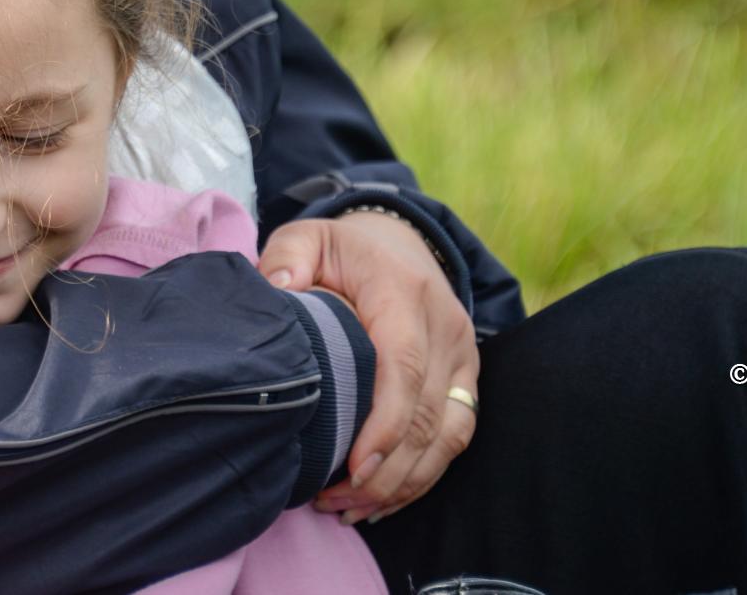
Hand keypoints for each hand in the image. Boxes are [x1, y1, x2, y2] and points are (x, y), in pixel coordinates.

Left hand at [257, 210, 478, 524]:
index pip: (403, 364)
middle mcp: (445, 326)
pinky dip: (422, 475)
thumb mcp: (308, 237)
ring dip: (403, 482)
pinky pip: (455, 437)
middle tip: (331, 502)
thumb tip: (280, 290)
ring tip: (350, 509)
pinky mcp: (466, 378)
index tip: (354, 467)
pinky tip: (382, 501)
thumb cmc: (344, 250)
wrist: (398, 242)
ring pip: (448, 435)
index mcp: (404, 291)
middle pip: (426, 413)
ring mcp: (462, 356)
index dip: (384, 423)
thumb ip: (288, 256)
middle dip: (384, 470)